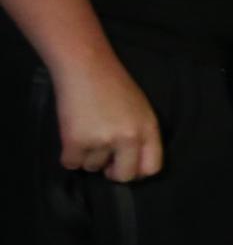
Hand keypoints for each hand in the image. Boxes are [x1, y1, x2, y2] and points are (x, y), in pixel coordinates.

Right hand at [50, 46, 160, 180]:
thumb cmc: (113, 86)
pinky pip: (71, 163)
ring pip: (93, 168)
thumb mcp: (140, 109)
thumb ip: (141, 136)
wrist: (86, 67)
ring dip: (88, 156)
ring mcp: (102, 140)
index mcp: (148, 128)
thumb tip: (133, 166)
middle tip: (104, 160)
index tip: (127, 167)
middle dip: (112, 172)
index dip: (138, 172)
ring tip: (88, 130)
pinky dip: (70, 154)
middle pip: (124, 176)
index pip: (152, 167)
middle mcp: (129, 137)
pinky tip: (73, 133)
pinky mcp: (76, 141)